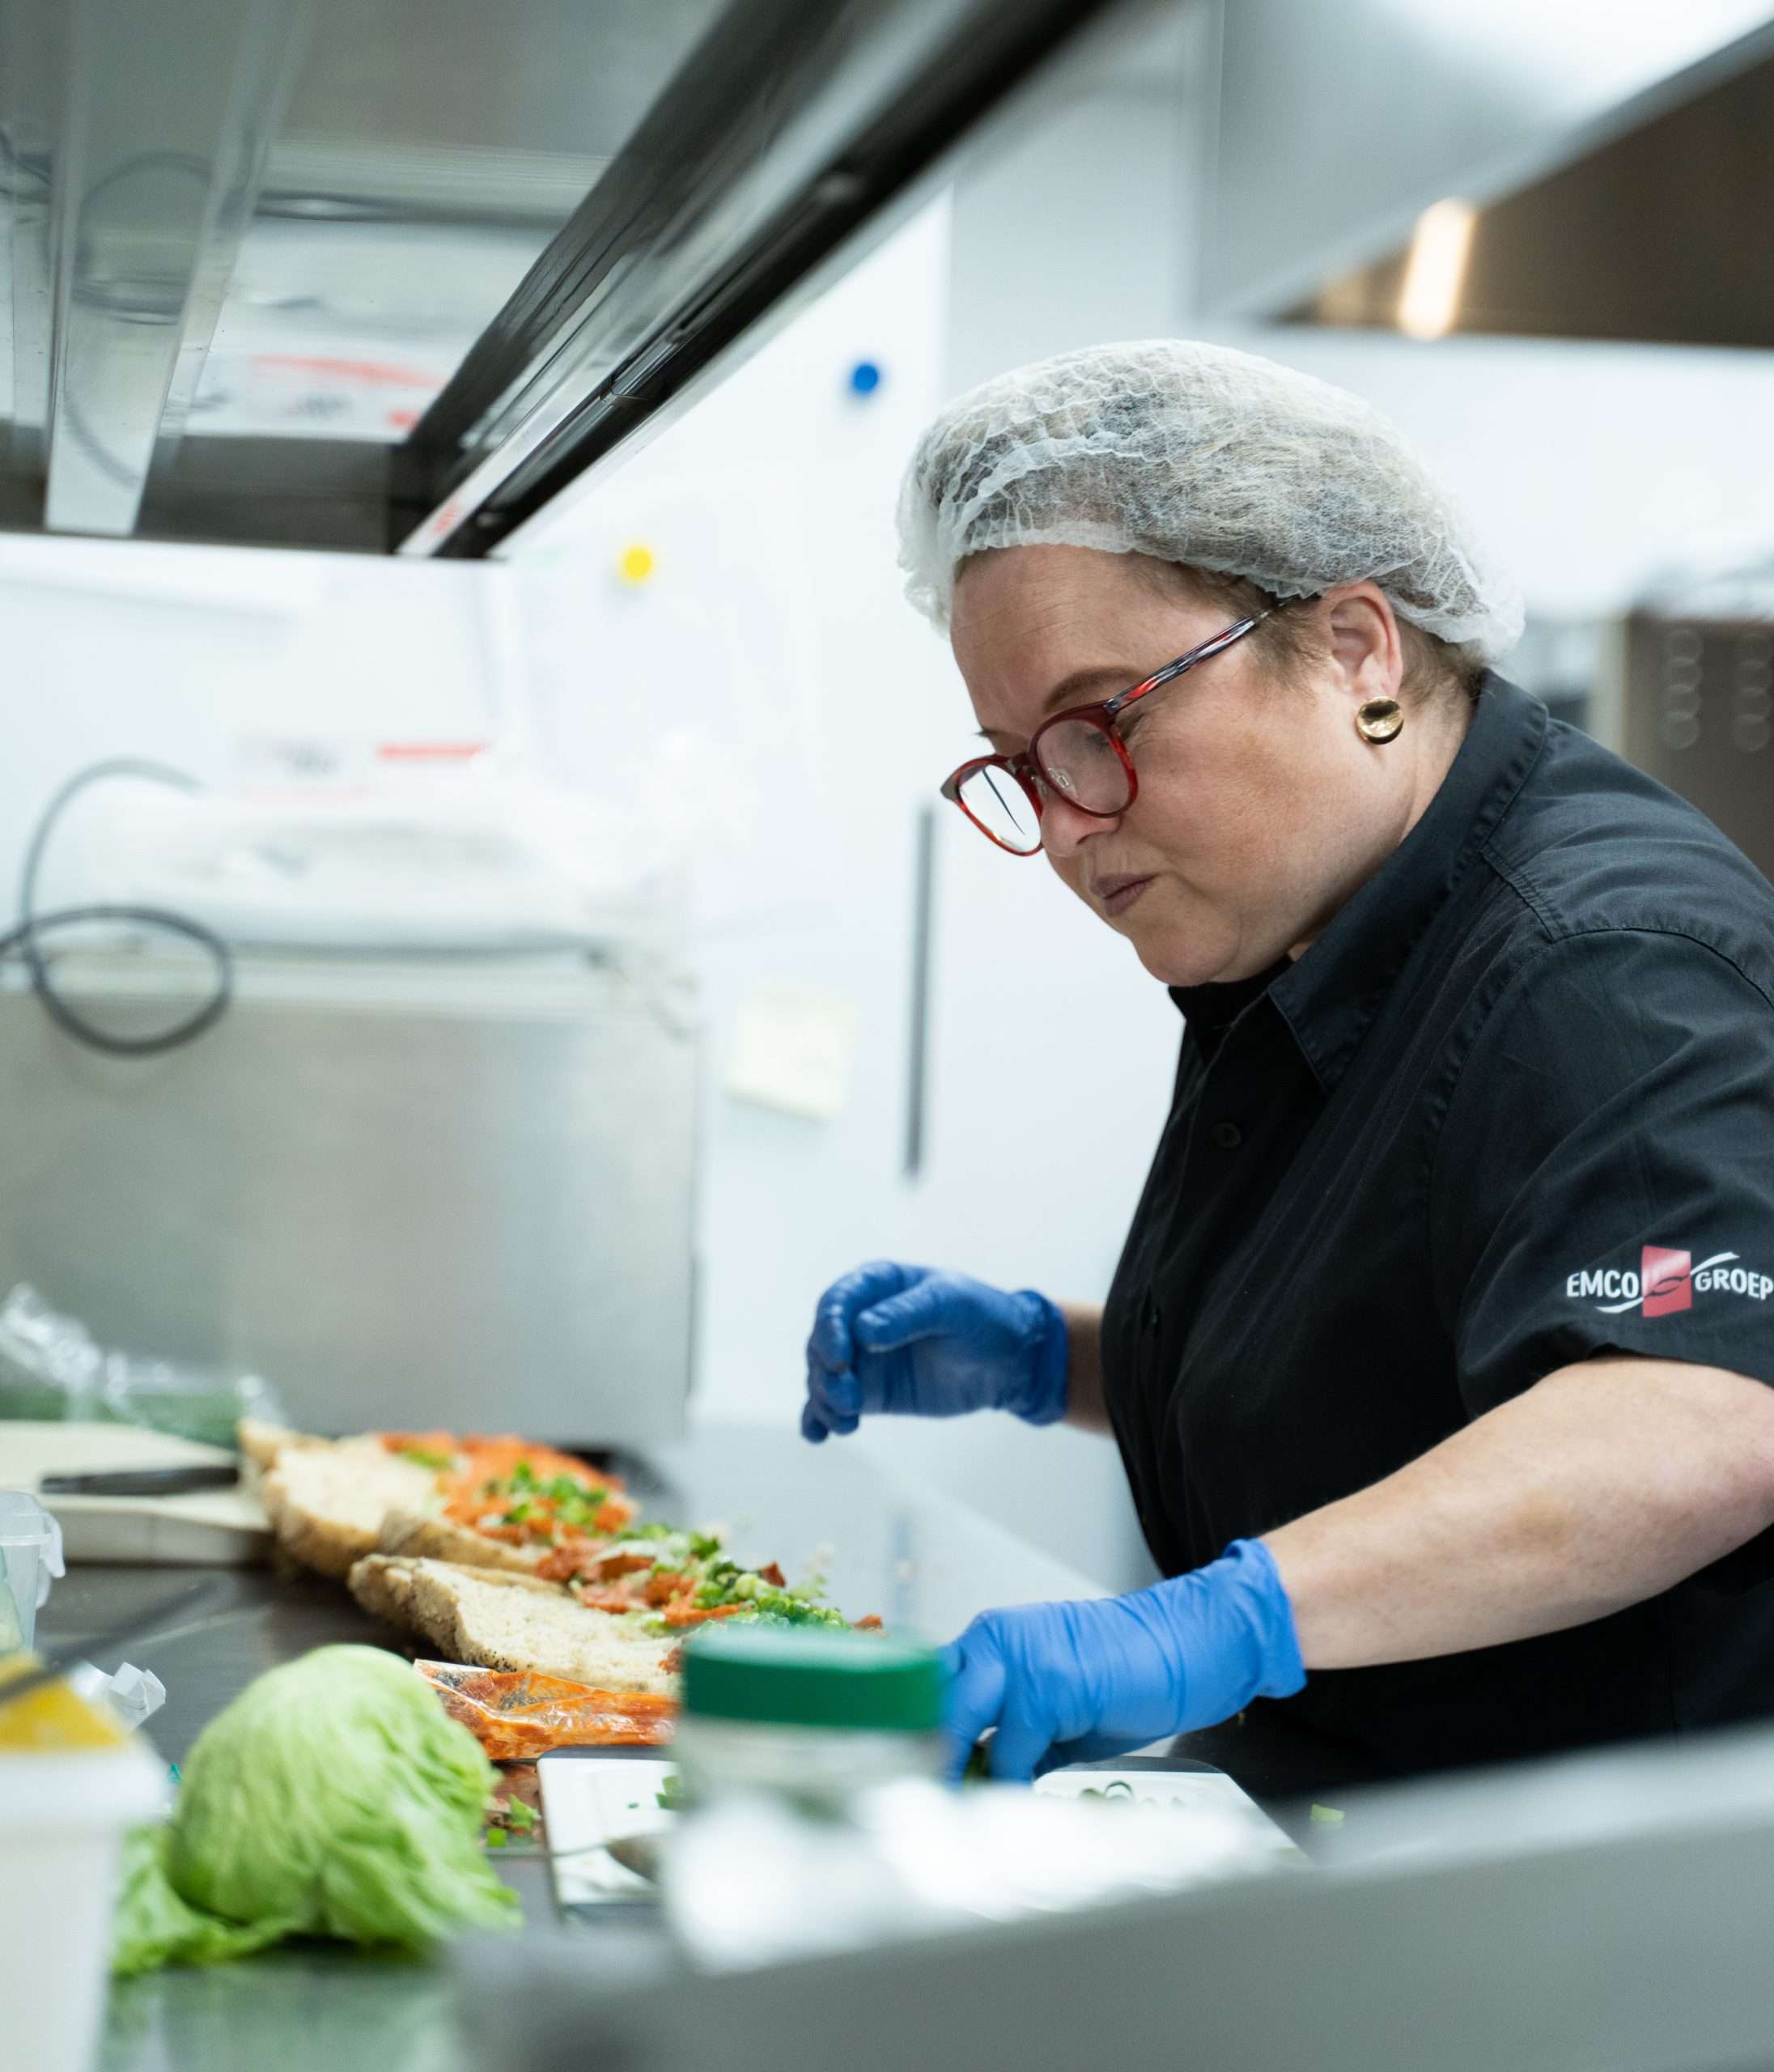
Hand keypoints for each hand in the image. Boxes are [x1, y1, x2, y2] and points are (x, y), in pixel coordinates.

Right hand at [801, 1261, 1067, 1442]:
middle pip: (822, 1343)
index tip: (838, 1360)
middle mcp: (860, 1320)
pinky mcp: (870, 1393)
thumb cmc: (984, 1318)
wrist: (1011, 1361)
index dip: (829, 1330)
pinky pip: (832, 1405)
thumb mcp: (952, 1306)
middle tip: (850, 1400)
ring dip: (826, 1400)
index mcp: (877, 1285)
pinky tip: (817, 1436)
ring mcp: (862, 1358)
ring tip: (846, 1422)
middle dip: (827, 1373)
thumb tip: (862, 1331)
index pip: (837, 1303)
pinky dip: (819, 1419)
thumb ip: (908, 1315)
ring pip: (823, 1377)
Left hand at [944, 1539, 1304, 1780]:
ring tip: (948, 1807)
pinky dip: (1007, 1782)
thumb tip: (972, 1780)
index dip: (910, 1730)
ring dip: (950, 1771)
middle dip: (916, 1753)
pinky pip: (1008, 1751)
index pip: (927, 1684)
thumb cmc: (1122, 1677)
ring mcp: (1017, 1660)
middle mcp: (994, 1641)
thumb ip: (1007, 1734)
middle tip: (909, 1796)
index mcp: (990, 1641)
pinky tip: (1013, 1797)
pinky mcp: (1045, 1687)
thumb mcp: (1051, 1705)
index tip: (897, 1773)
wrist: (1181, 1650)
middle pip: (927, 1702)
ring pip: (954, 1723)